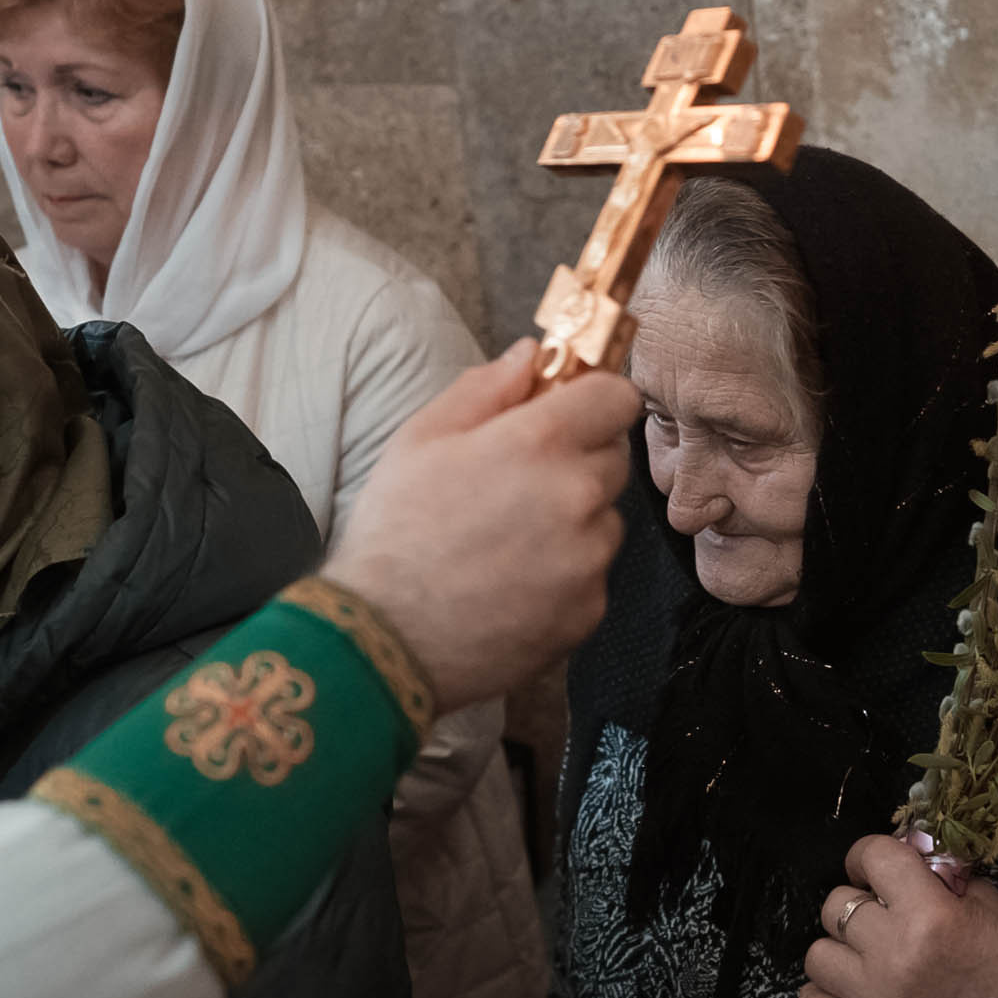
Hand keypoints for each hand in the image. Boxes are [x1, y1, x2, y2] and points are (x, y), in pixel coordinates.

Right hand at [324, 340, 636, 714]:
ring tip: (508, 543)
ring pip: (604, 520)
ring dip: (574, 522)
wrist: (382, 641)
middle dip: (578, 461)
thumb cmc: (393, 533)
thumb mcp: (420, 440)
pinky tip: (512, 583)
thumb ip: (485, 389)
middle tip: (519, 484)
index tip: (570, 413)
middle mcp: (577, 496)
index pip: (615, 397)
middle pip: (612, 458)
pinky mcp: (588, 610)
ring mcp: (588, 558)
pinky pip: (592, 575)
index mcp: (539, 443)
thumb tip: (531, 355)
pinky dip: (565, 576)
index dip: (593, 400)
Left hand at [798, 834, 997, 997]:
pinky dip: (824, 994)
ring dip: (838, 949)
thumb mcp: (984, 901)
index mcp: (929, 914)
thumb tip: (900, 854)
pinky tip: (850, 988)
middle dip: (857, 903)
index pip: (872, 856)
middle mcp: (895, 954)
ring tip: (865, 956)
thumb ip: (937, 875)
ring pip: (817, 954)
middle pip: (835, 905)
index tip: (872, 867)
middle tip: (879, 916)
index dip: (867, 855)